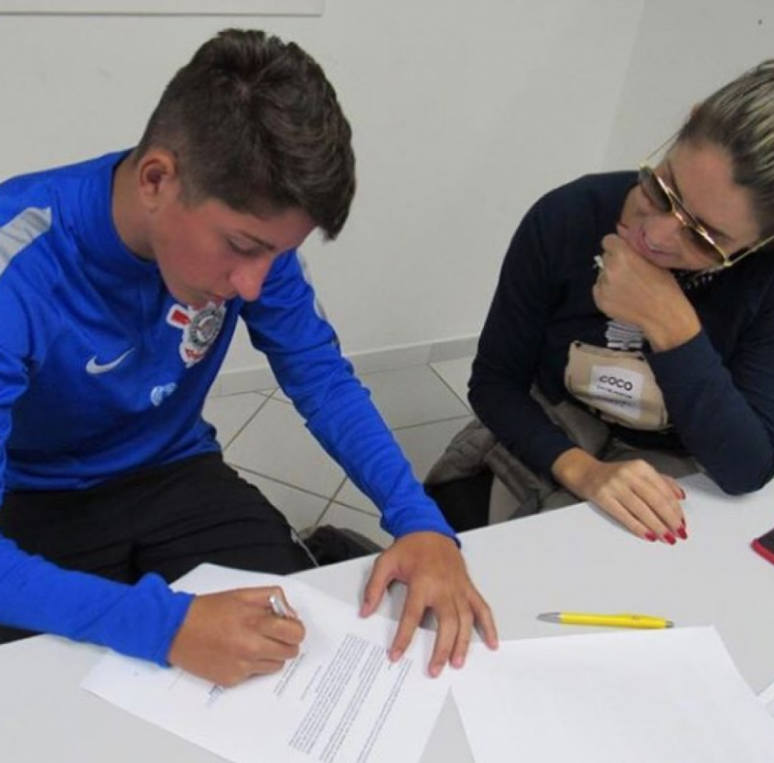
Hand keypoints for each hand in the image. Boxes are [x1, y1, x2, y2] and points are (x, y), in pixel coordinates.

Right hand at [167, 587, 304, 686]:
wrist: (175, 630)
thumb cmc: (207, 610)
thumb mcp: (242, 594)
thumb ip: (272, 598)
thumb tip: (289, 613)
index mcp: (255, 621)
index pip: (295, 633)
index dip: (295, 629)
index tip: (288, 626)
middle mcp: (251, 646)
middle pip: (290, 651)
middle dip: (285, 642)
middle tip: (273, 635)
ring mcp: (242, 665)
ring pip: (276, 665)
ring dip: (270, 655)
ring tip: (253, 643)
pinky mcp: (232, 679)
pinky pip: (256, 675)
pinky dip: (252, 665)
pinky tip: (237, 653)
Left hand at [361, 532, 497, 676]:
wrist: (430, 530)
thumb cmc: (410, 547)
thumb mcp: (385, 562)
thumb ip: (374, 587)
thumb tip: (366, 611)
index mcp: (422, 582)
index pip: (412, 616)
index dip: (403, 638)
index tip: (396, 655)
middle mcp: (443, 588)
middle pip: (445, 624)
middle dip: (440, 650)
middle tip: (433, 670)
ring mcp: (459, 589)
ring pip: (465, 620)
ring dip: (462, 643)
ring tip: (457, 663)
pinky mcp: (468, 588)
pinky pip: (482, 608)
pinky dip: (490, 626)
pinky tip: (492, 642)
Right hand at [552, 448, 686, 542]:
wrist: (584, 472)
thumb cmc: (614, 474)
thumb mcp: (638, 471)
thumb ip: (661, 481)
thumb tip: (680, 496)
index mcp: (641, 466)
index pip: (664, 491)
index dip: (676, 509)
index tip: (682, 522)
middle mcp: (628, 474)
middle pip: (656, 501)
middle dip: (670, 520)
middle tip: (679, 533)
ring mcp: (614, 485)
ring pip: (642, 510)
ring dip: (657, 527)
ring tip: (666, 537)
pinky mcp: (602, 496)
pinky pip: (625, 516)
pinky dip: (639, 528)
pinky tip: (648, 536)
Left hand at [593, 228, 699, 350]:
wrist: (662, 314)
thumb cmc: (664, 287)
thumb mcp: (654, 260)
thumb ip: (636, 249)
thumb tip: (626, 241)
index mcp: (623, 254)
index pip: (608, 240)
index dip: (616, 246)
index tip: (622, 252)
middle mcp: (609, 268)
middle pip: (605, 257)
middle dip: (614, 262)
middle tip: (629, 272)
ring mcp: (602, 285)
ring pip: (602, 274)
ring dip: (610, 277)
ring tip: (628, 287)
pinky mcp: (599, 300)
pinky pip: (599, 289)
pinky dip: (607, 292)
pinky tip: (622, 297)